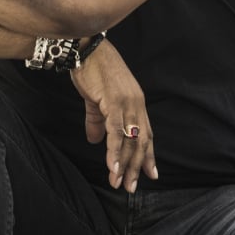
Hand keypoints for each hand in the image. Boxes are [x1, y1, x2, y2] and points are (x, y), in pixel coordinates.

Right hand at [69, 40, 156, 192]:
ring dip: (125, 165)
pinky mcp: (114, 101)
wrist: (85, 47)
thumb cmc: (92, 70)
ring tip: (120, 183)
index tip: (150, 174)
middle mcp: (136, 104)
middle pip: (141, 141)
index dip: (148, 155)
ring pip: (130, 140)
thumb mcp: (96, 100)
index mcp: (136, 102)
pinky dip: (114, 151)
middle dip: (136, 166)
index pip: (146, 134)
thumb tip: (94, 140)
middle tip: (131, 187)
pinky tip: (112, 167)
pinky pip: (116, 132)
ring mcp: (127, 103)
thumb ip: (97, 121)